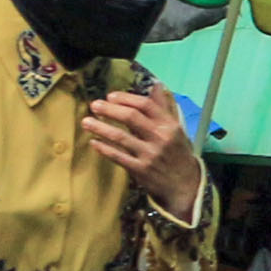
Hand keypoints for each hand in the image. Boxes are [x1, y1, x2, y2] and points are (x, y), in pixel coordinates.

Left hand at [81, 83, 204, 216]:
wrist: (184, 185)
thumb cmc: (177, 153)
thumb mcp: (175, 129)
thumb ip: (163, 107)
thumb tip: (156, 85)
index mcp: (169, 125)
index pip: (146, 105)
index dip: (126, 98)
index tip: (111, 96)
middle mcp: (160, 138)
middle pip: (131, 117)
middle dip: (110, 109)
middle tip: (94, 105)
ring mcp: (149, 154)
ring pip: (120, 137)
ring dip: (100, 127)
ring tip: (86, 121)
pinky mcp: (140, 170)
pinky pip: (117, 156)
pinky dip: (104, 148)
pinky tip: (93, 142)